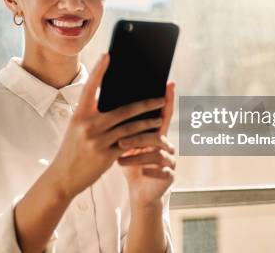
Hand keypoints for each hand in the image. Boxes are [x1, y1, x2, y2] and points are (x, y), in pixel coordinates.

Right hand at [48, 53, 167, 199]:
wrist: (63, 177)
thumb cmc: (73, 149)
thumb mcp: (77, 128)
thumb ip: (92, 115)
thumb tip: (115, 101)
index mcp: (79, 115)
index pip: (90, 88)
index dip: (99, 70)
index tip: (107, 55)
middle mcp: (88, 125)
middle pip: (123, 110)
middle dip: (145, 103)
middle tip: (161, 97)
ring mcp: (97, 141)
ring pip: (130, 128)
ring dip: (148, 122)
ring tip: (160, 118)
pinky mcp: (105, 156)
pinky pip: (129, 145)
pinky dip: (142, 140)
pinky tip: (151, 136)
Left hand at [117, 81, 176, 207]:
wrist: (139, 192)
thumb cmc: (131, 164)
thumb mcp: (124, 145)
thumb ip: (122, 127)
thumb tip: (104, 104)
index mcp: (156, 134)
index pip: (163, 113)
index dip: (168, 99)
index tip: (169, 83)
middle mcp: (167, 144)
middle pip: (156, 134)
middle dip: (138, 137)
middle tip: (120, 140)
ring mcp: (170, 160)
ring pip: (156, 153)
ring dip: (137, 156)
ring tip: (119, 158)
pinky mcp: (170, 176)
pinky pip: (162, 171)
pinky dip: (149, 171)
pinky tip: (140, 173)